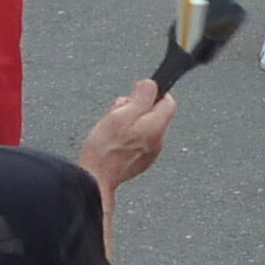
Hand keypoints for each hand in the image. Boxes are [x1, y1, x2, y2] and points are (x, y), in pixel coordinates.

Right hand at [76, 78, 176, 194]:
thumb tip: (151, 85)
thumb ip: (141, 97)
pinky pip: (139, 140)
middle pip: (154, 113)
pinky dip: (128, 136)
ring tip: (112, 128)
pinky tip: (114, 140)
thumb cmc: (106, 148)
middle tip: (117, 114)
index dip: (151, 93)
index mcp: (156, 127)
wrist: (96, 179)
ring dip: (130, 121)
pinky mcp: (140, 161)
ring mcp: (150, 152)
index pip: (168, 101)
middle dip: (136, 108)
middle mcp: (157, 140)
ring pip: (145, 126)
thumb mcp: (121, 114)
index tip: (135, 96)